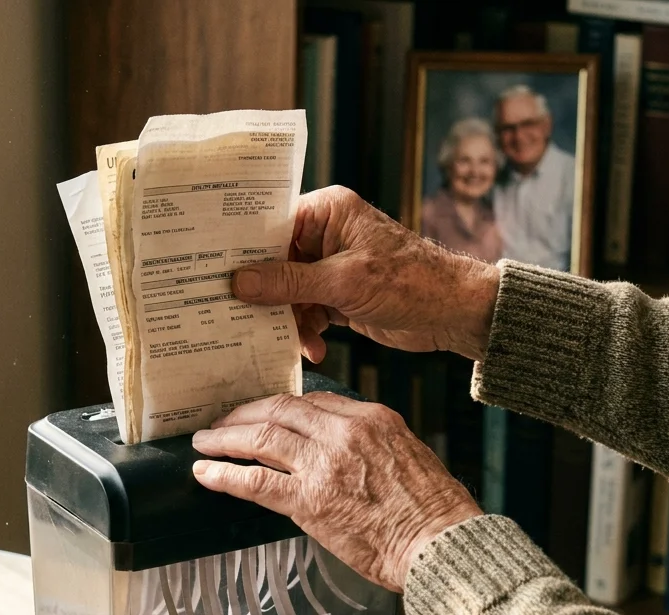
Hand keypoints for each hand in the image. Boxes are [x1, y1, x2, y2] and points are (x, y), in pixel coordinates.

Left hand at [191, 392, 481, 591]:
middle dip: (244, 415)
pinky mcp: (309, 500)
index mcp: (372, 418)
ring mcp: (324, 464)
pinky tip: (207, 474)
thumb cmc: (432, 512)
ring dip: (225, 439)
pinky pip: (255, 481)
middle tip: (222, 423)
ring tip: (204, 443)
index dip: (279, 406)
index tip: (262, 414)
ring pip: (260, 438)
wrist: (440, 545)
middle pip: (279, 410)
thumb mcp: (407, 455)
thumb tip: (339, 451)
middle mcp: (345, 432)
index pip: (312, 400)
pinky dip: (225, 475)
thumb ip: (369, 445)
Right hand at [233, 186, 501, 361]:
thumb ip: (289, 282)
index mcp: (328, 211)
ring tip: (286, 342)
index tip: (216, 271)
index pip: (271, 225)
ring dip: (287, 320)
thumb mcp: (343, 282)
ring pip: (287, 292)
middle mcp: (326, 234)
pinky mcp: (337, 295)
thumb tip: (239, 282)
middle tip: (235, 315)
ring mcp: (330, 266)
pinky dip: (305, 332)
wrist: (452, 313)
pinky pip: (305, 312)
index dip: (244, 250)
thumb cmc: (409, 283)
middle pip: (274, 262)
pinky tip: (312, 349)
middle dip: (262, 293)